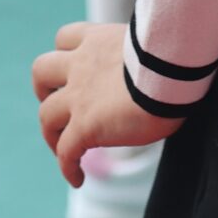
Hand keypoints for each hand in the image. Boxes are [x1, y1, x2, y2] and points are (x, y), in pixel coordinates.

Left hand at [32, 21, 180, 186]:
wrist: (171, 72)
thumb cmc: (175, 56)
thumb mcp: (152, 44)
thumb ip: (142, 53)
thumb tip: (163, 64)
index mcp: (98, 39)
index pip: (65, 39)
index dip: (64, 55)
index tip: (72, 71)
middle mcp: (81, 64)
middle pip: (42, 72)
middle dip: (44, 90)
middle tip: (59, 106)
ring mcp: (78, 96)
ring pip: (46, 115)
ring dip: (51, 132)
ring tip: (63, 148)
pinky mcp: (84, 126)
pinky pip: (66, 152)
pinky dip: (67, 167)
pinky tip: (77, 179)